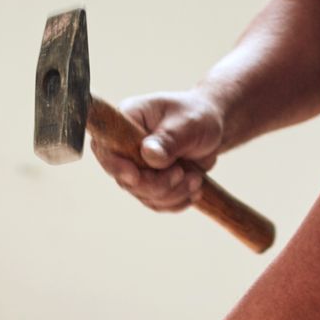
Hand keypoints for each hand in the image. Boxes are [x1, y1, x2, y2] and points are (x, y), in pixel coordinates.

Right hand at [90, 90, 224, 212]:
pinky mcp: (150, 183)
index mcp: (128, 119)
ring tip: (195, 178)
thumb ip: (168, 138)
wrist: (212, 128)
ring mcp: (136, 167)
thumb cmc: (198, 116)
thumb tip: (149, 155)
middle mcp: (126, 145)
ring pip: (143, 195)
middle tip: (181, 173)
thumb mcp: (189, 123)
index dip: (116, 166)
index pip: (106, 146)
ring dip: (172, 193)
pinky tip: (193, 188)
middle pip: (125, 179)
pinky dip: (177, 201)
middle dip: (156, 184)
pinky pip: (156, 203)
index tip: (135, 176)